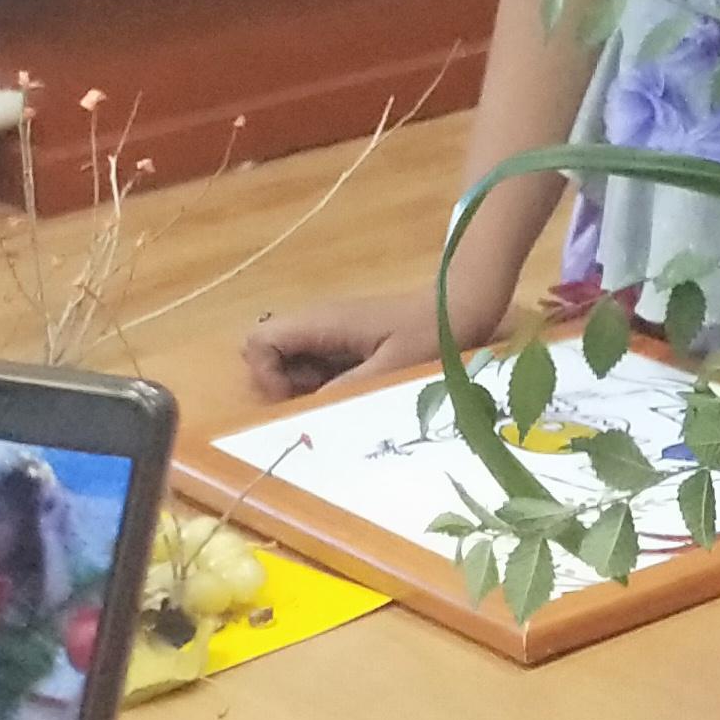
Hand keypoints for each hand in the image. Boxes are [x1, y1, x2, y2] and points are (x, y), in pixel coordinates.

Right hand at [240, 293, 442, 400]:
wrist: (461, 309)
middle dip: (279, 382)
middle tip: (319, 397)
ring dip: (301, 386)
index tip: (294, 397)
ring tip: (340, 393)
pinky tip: (352, 388)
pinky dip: (320, 382)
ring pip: (287, 360)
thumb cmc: (431, 333)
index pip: (258, 341)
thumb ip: (347, 389)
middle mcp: (317, 323)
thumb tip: (306, 410)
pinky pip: (312, 363)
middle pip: (266, 351)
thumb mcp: (392, 368)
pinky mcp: (342, 341)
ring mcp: (328, 331)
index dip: (265, 373)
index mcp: (322, 322)